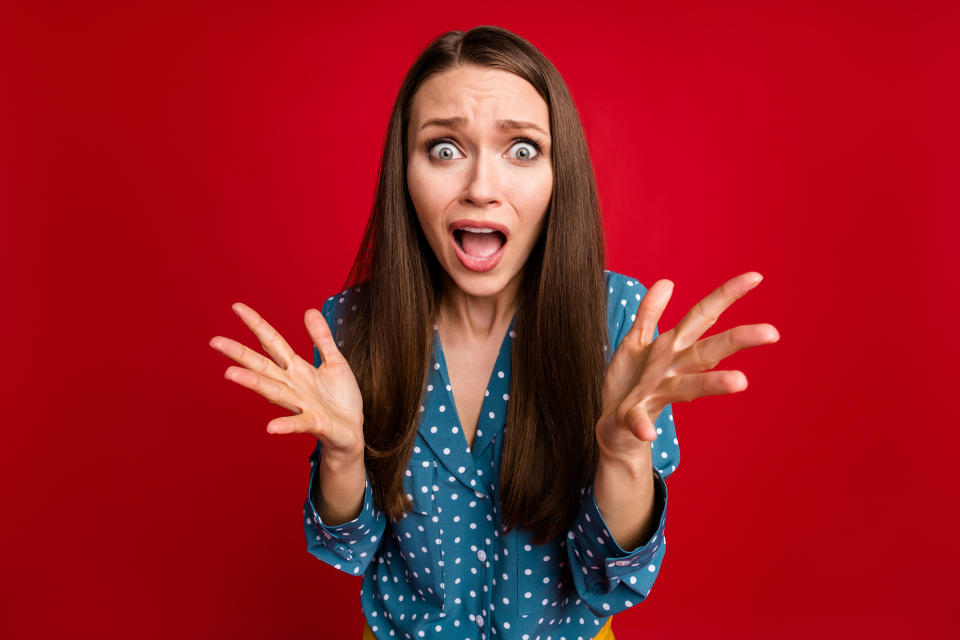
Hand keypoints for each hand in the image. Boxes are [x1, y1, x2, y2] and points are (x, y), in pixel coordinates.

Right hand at [209, 303, 364, 459]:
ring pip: (273, 391)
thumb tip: (309, 310)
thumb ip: (322, 338)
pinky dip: (285, 425)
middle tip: (215, 341)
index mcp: (297, 368)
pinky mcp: (315, 423)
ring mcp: (301, 405)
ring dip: (253, 383)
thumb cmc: (340, 398)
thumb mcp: (335, 361)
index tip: (237, 307)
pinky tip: (271, 428)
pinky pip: (299, 423)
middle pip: (262, 366)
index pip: (272, 342)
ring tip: (229, 374)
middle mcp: (292, 385)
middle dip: (240, 354)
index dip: (256, 324)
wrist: (352, 431)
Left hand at [596, 272, 779, 462]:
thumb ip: (649, 314)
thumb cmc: (631, 382)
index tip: (755, 277)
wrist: (613, 425)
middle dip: (738, 340)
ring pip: (688, 387)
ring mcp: (656, 394)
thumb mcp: (636, 341)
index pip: (703, 316)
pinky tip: (648, 432)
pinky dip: (643, 426)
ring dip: (713, 384)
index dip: (726, 295)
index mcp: (673, 347)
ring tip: (741, 381)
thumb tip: (666, 282)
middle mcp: (673, 370)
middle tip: (772, 332)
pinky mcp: (633, 417)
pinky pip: (638, 420)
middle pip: (708, 351)